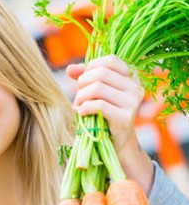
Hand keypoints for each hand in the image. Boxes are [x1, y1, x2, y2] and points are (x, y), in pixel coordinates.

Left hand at [67, 55, 153, 191]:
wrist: (116, 144)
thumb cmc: (103, 116)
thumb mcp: (95, 94)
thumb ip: (85, 78)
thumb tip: (70, 68)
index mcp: (131, 77)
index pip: (109, 60)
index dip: (90, 67)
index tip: (83, 81)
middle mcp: (135, 87)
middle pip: (100, 73)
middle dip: (82, 85)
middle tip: (78, 98)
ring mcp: (132, 102)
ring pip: (97, 87)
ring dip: (81, 98)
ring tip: (79, 107)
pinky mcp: (125, 117)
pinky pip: (98, 105)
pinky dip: (84, 108)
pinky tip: (82, 114)